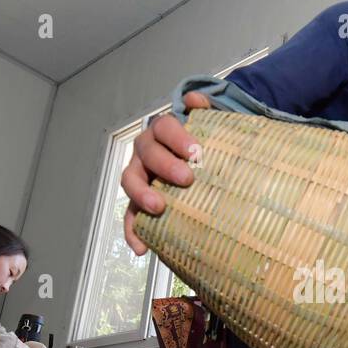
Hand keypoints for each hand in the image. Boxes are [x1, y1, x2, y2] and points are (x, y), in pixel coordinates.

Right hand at [120, 92, 210, 254]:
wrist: (208, 168)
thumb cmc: (210, 148)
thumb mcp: (216, 128)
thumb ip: (210, 112)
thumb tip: (195, 100)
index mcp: (165, 132)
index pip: (165, 127)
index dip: (178, 137)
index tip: (196, 151)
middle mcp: (148, 151)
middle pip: (148, 153)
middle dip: (165, 165)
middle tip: (186, 179)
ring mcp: (141, 177)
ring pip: (131, 181)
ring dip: (142, 195)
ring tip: (158, 209)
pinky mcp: (140, 203)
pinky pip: (131, 216)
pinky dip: (133, 232)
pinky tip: (141, 248)